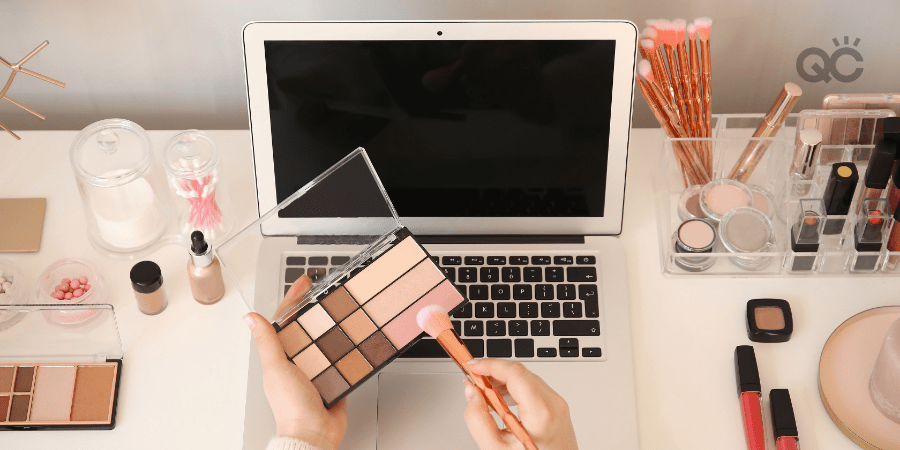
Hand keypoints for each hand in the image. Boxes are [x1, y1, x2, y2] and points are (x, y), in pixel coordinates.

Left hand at [244, 275, 347, 449]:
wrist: (314, 433)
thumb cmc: (290, 406)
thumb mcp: (276, 368)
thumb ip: (266, 341)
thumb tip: (249, 317)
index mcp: (280, 356)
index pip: (285, 321)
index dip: (293, 300)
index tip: (303, 283)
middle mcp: (297, 361)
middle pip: (307, 327)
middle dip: (315, 308)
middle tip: (326, 290)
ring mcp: (316, 370)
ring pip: (325, 341)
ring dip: (332, 325)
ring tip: (341, 307)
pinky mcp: (334, 378)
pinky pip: (341, 359)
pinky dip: (346, 348)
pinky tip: (352, 337)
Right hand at [463, 359, 577, 449]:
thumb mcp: (496, 449)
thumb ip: (477, 419)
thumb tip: (471, 393)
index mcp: (541, 413)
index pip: (514, 373)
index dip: (489, 365)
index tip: (472, 366)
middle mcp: (554, 404)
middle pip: (520, 373)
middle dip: (493, 371)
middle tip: (473, 378)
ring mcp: (558, 405)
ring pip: (526, 378)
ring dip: (503, 379)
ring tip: (483, 391)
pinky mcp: (557, 409)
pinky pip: (533, 388)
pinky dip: (514, 388)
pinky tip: (500, 399)